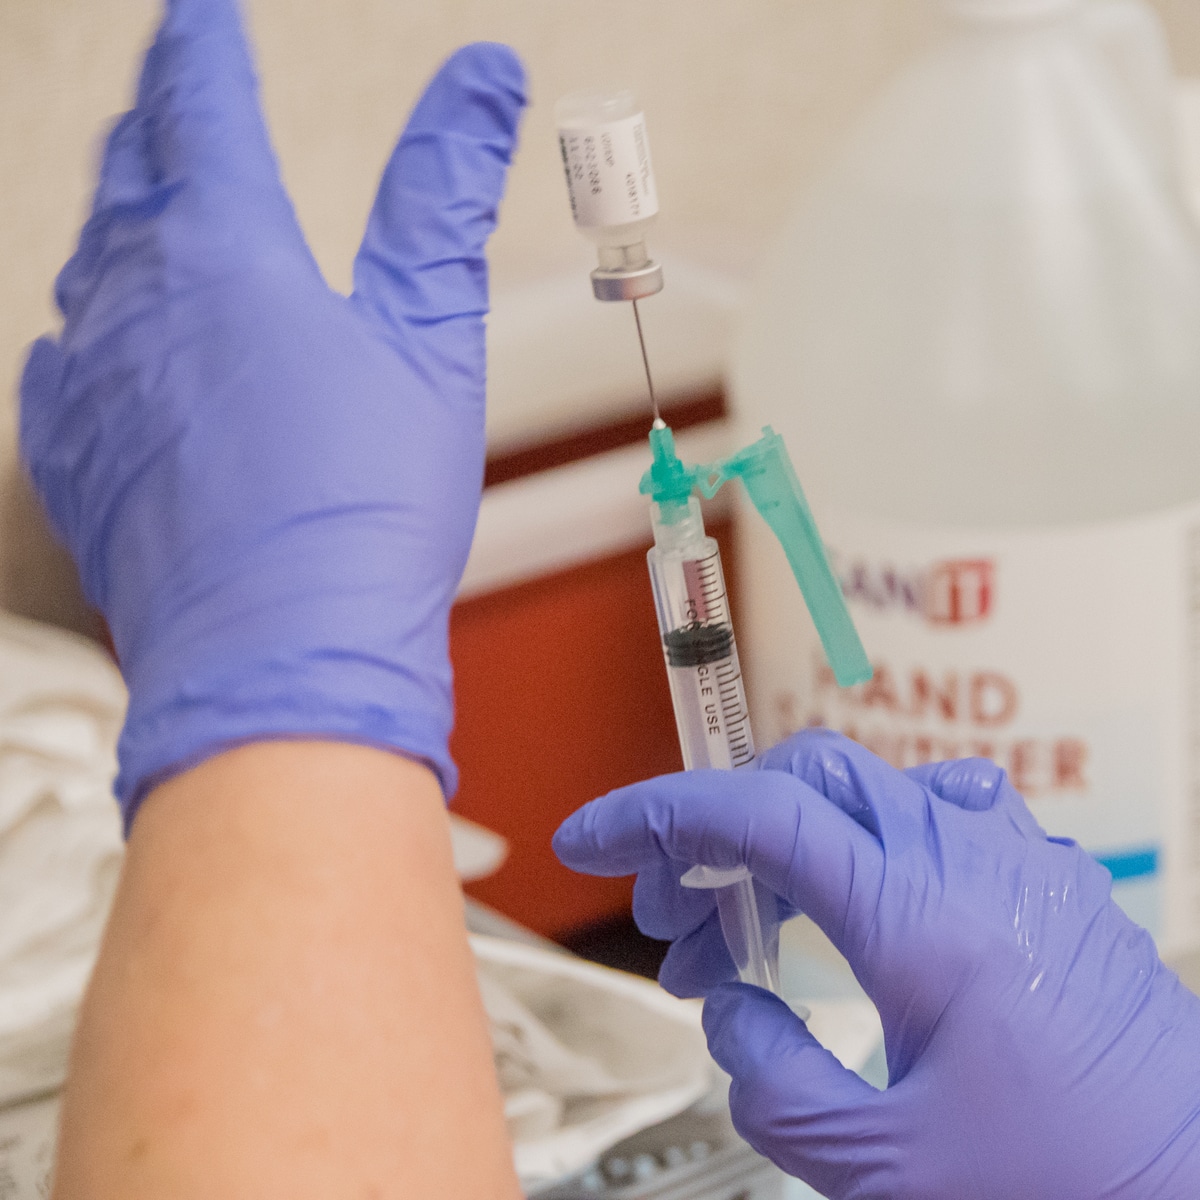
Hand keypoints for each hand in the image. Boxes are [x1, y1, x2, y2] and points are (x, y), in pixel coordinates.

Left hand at [20, 0, 524, 822]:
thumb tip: (481, 82)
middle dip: (156, 128)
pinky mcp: (77, 460)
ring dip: (117, 223)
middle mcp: (136, 301)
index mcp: (226, 253)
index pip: (201, 107)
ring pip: (87, 266)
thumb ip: (444, 197)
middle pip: (131, 178)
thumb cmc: (362, 509)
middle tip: (170, 103)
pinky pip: (56, 366)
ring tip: (139, 208)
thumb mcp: (430, 337)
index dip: (205, 48)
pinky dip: (80, 332)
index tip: (205, 17)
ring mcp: (93, 383)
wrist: (284, 651)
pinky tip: (91, 343)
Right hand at [553, 730, 1199, 1198]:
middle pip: (804, 779)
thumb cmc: (1065, 1191)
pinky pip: (932, 819)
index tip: (587, 841)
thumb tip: (731, 1008)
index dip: (654, 816)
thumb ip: (773, 1075)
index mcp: (922, 914)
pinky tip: (847, 922)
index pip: (757, 815)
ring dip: (784, 845)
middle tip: (672, 922)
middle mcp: (970, 859)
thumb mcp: (881, 1164)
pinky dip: (857, 849)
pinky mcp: (1048, 883)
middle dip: (715, 831)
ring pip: (864, 794)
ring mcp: (1018, 860)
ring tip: (748, 946)